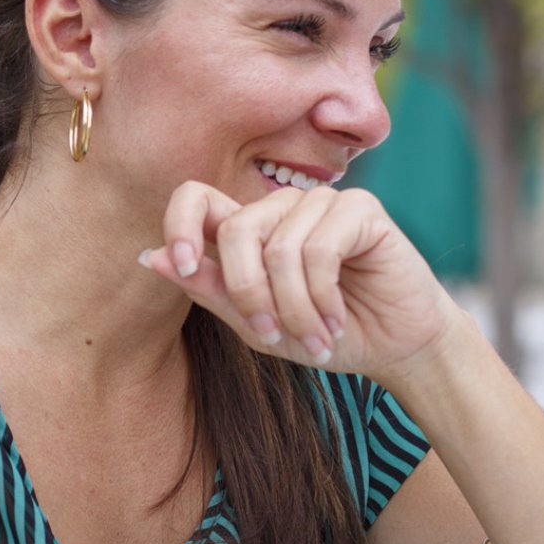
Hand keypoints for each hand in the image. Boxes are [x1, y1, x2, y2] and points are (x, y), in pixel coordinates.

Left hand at [140, 180, 457, 379]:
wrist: (394, 347)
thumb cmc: (322, 334)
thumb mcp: (256, 324)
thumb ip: (210, 289)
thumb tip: (149, 257)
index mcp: (250, 227)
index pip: (196, 197)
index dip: (178, 223)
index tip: (179, 264)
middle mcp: (281, 206)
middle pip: (236, 229)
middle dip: (250, 294)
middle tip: (275, 335)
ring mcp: (320, 202)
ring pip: (279, 248)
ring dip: (295, 308)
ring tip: (316, 337)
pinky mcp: (359, 207)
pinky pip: (318, 250)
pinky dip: (322, 297)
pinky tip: (336, 319)